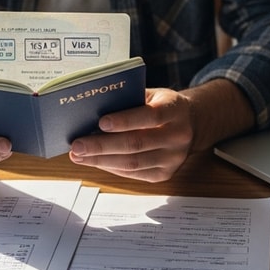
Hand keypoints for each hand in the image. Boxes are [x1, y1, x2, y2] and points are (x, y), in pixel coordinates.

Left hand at [68, 88, 194, 181]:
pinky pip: (134, 173)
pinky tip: (96, 161)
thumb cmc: (164, 106)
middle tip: (77, 145)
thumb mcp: (153, 95)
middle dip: (102, 146)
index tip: (101, 122)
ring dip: (101, 160)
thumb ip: (130, 101)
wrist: (192, 124)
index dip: (125, 120)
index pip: (150, 116)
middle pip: (137, 144)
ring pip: (133, 163)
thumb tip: (93, 111)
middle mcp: (178, 136)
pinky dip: (112, 167)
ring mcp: (173, 158)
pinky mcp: (165, 174)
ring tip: (79, 156)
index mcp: (175, 110)